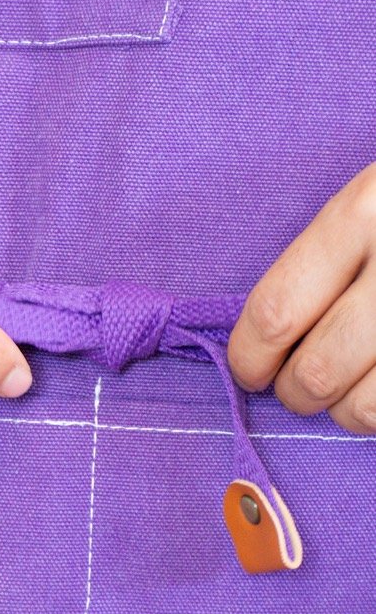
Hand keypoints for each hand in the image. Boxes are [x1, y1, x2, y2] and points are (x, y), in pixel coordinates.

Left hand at [228, 162, 375, 433]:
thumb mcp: (373, 201)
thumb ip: (326, 259)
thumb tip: (265, 337)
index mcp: (363, 214)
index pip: (275, 311)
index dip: (249, 357)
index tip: (250, 371)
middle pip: (315, 371)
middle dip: (296, 393)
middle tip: (300, 386)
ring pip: (365, 407)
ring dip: (348, 411)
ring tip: (355, 388)